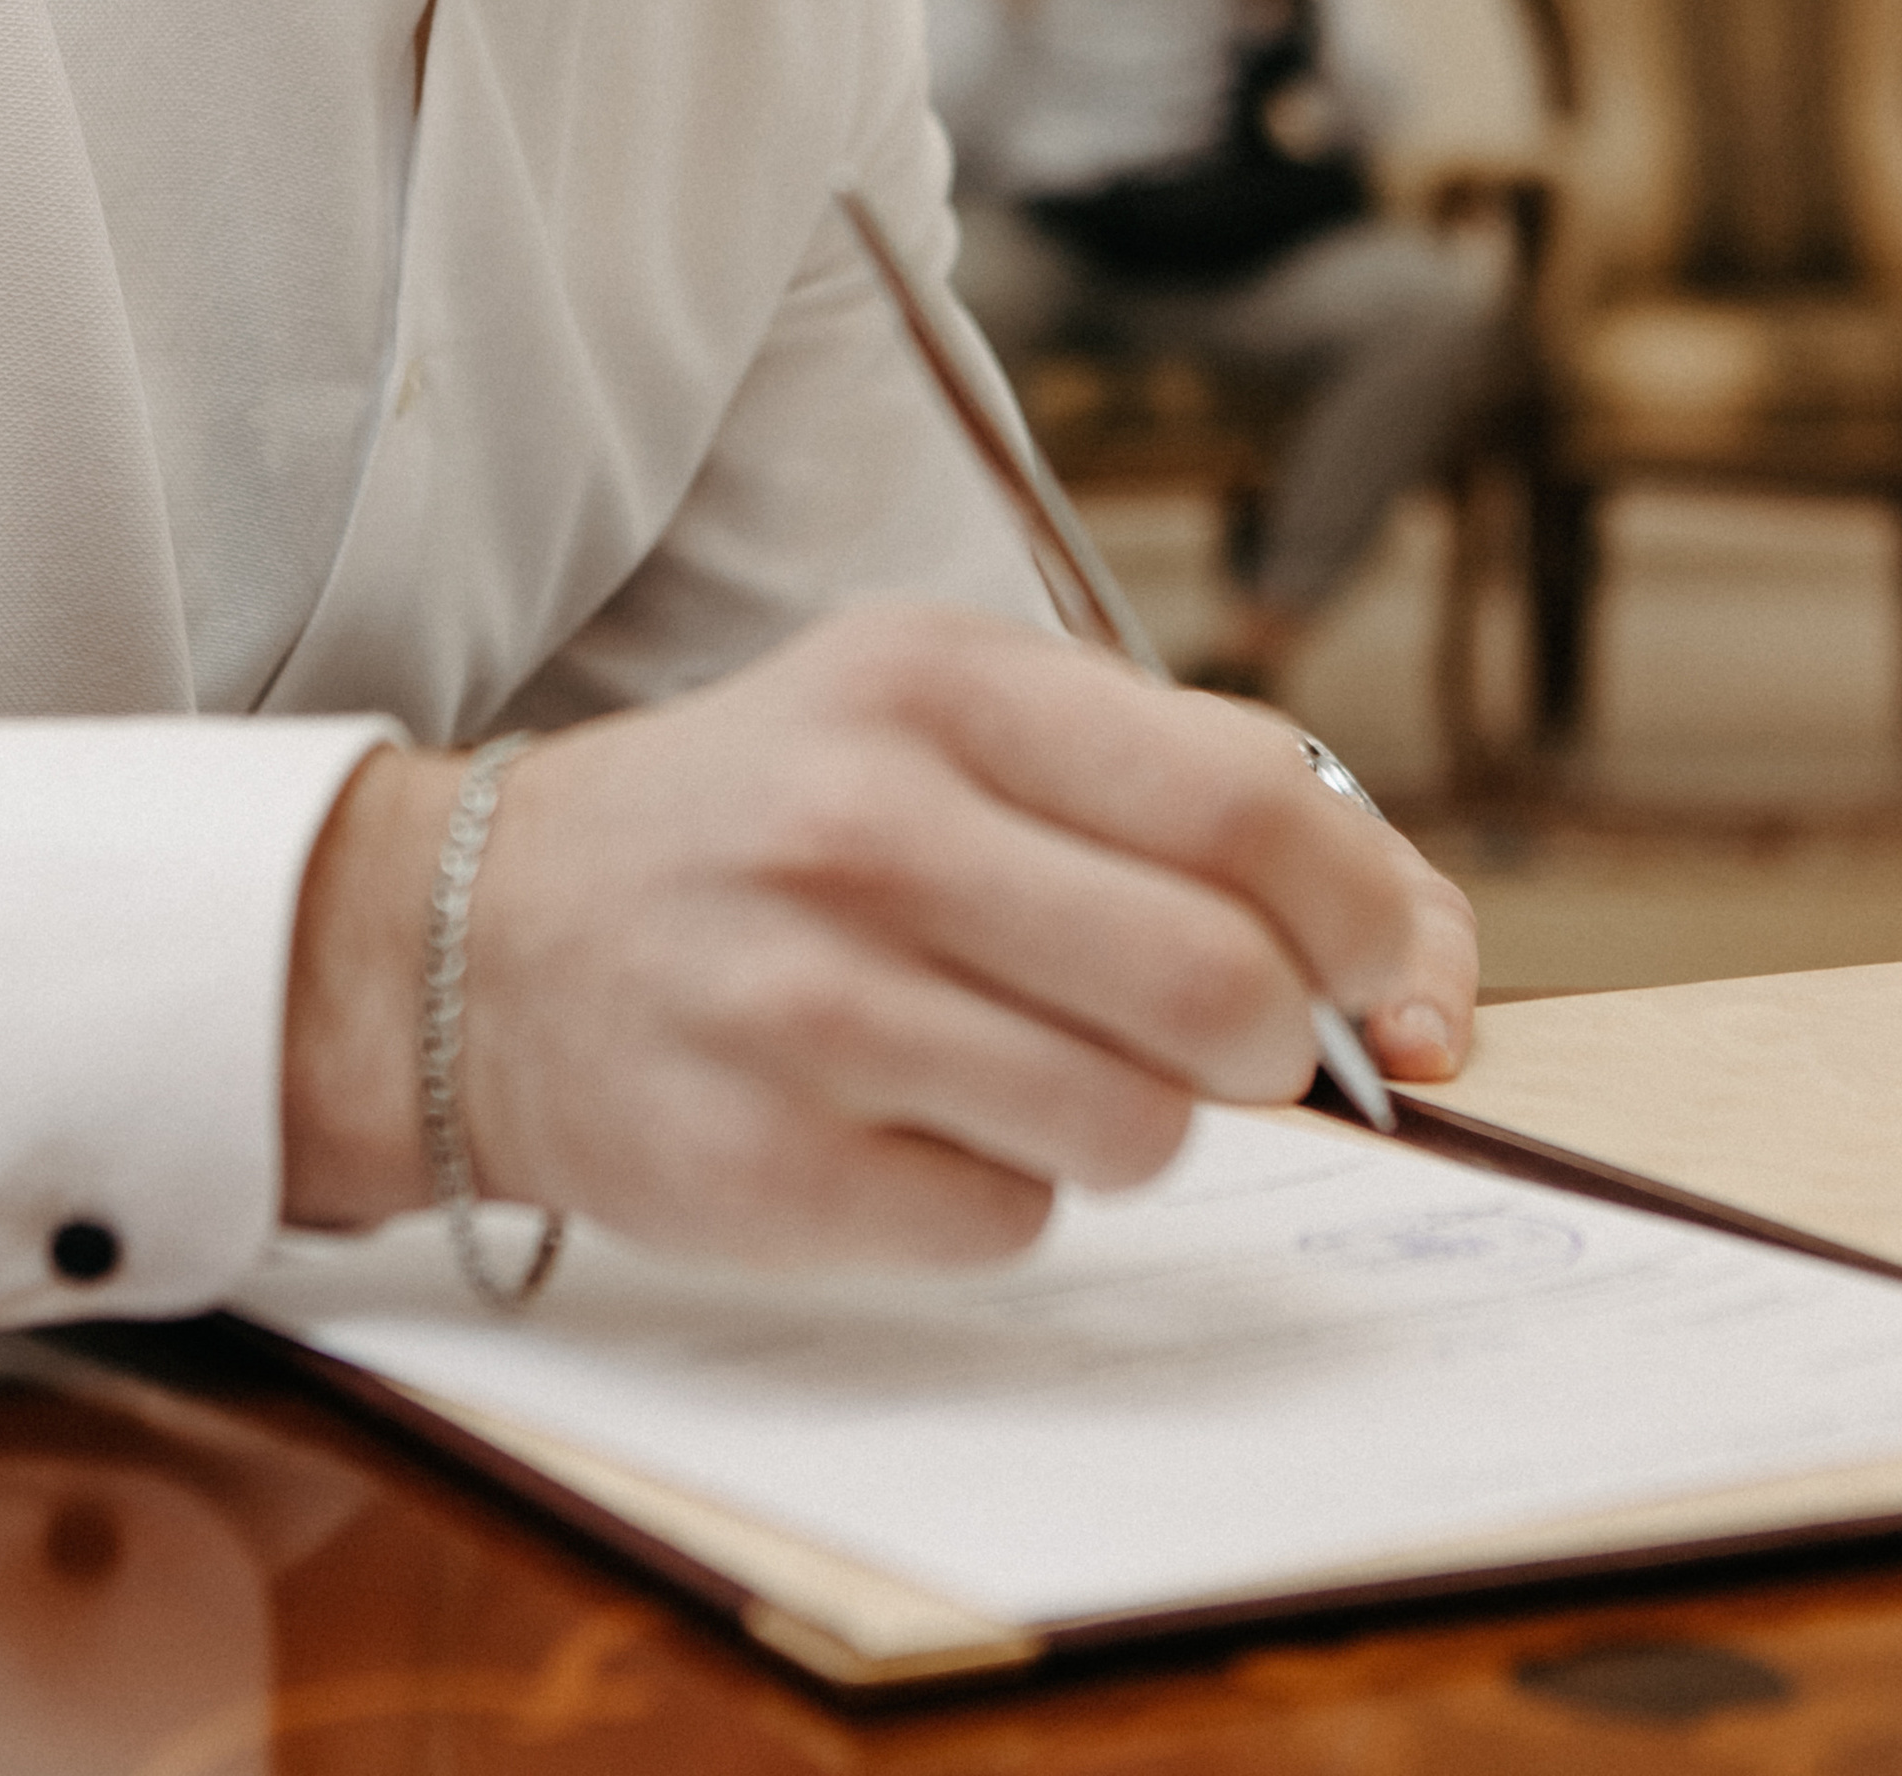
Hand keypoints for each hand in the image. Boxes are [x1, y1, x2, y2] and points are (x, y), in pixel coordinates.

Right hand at [280, 604, 1473, 1264]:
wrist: (480, 935)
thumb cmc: (772, 819)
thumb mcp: (940, 717)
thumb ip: (1171, 793)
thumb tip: (1421, 975)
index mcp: (936, 682)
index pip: (1251, 804)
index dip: (1373, 910)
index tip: (1389, 971)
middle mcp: (868, 827)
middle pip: (1222, 986)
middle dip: (1277, 1041)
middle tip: (1231, 1038)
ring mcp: (809, 1005)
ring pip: (1138, 1127)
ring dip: (1136, 1120)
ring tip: (1026, 1059)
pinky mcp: (771, 1166)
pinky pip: (1012, 1219)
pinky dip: (1002, 1185)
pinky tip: (905, 1116)